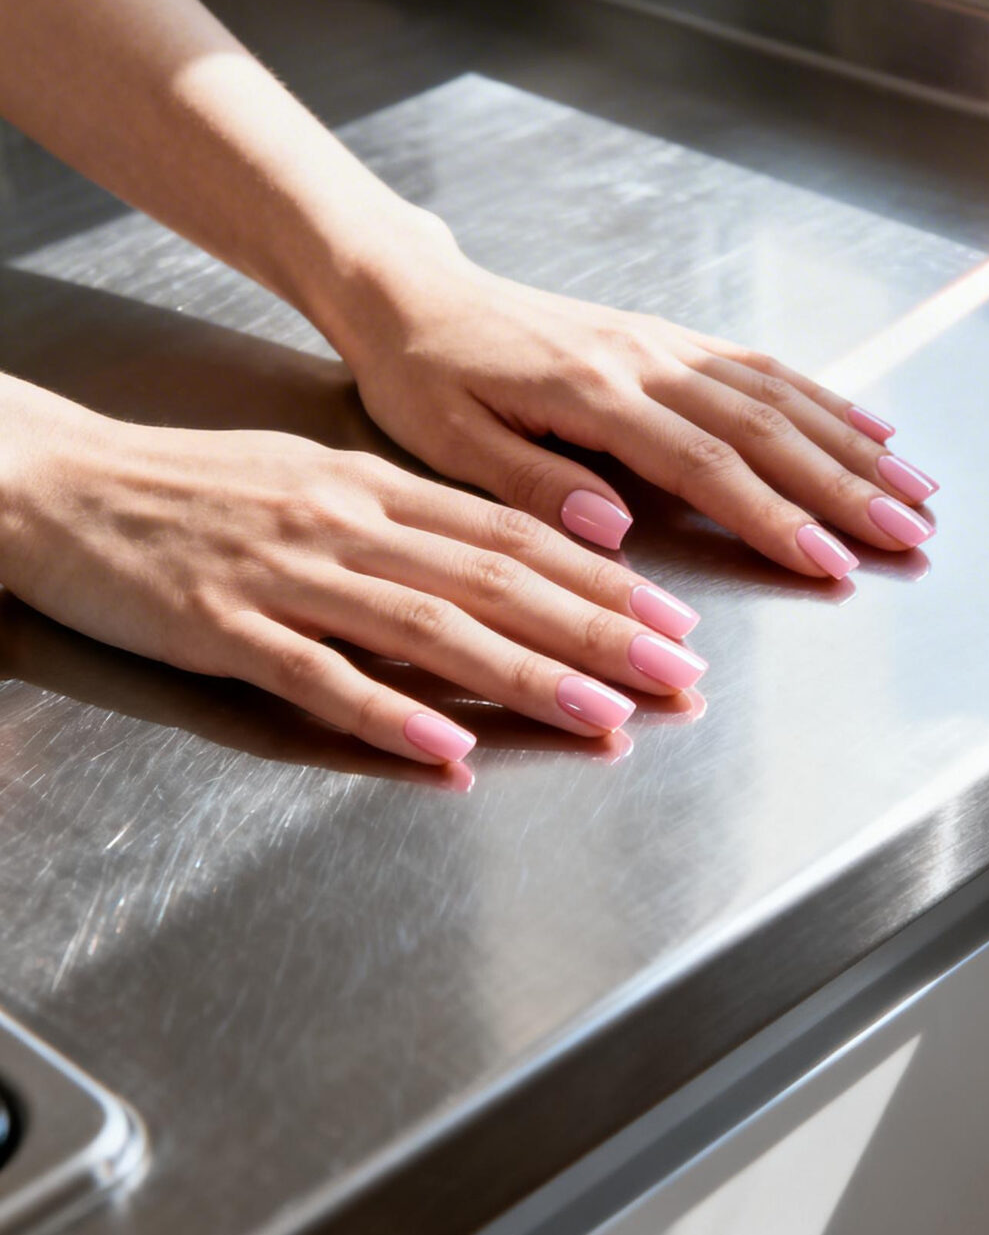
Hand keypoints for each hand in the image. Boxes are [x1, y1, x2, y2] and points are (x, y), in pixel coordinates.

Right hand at [0, 389, 707, 764]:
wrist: (64, 485)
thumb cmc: (191, 489)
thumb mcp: (309, 478)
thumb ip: (402, 520)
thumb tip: (500, 560)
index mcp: (371, 484)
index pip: (513, 534)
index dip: (602, 582)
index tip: (672, 622)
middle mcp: (346, 521)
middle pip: (495, 580)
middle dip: (598, 633)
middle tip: (677, 676)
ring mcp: (287, 573)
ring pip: (429, 628)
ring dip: (525, 677)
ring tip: (601, 721)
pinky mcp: (227, 627)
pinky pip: (322, 678)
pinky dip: (391, 719)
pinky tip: (448, 755)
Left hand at [334, 208, 936, 575]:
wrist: (414, 294)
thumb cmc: (423, 375)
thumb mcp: (447, 442)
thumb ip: (532, 485)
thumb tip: (616, 529)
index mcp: (592, 391)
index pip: (705, 463)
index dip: (774, 516)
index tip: (830, 560)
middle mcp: (644, 359)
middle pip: (766, 427)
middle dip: (846, 486)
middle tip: (910, 535)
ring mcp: (663, 343)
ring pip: (779, 394)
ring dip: (854, 444)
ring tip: (916, 491)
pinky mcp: (667, 338)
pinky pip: (760, 368)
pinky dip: (826, 399)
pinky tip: (870, 427)